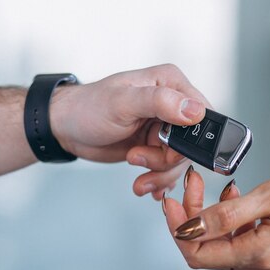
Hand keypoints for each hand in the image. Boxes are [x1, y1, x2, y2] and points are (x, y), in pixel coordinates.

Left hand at [49, 64, 209, 200]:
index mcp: (171, 84)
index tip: (166, 151)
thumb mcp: (122, 103)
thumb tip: (195, 110)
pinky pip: (169, 169)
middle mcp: (172, 104)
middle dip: (166, 161)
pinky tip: (145, 184)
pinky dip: (158, 181)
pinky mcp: (155, 147)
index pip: (202, 115)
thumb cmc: (89, 108)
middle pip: (191, 144)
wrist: (67, 128)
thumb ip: (160, 103)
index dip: (190, 140)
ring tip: (137, 176)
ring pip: (179, 161)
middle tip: (137, 159)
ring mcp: (164, 128)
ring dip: (158, 174)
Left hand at [164, 164, 269, 269]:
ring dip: (213, 220)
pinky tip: (238, 200)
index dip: (178, 230)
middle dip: (193, 219)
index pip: (199, 255)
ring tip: (218, 189)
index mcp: (261, 255)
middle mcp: (267, 268)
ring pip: (226, 248)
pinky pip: (245, 245)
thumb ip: (226, 215)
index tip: (171, 201)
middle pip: (210, 251)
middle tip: (191, 185)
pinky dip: (234, 225)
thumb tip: (188, 229)